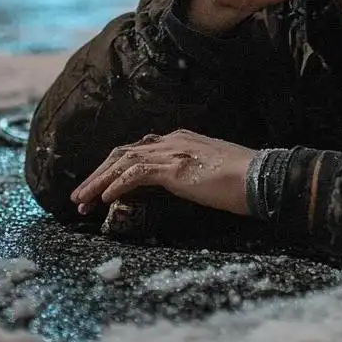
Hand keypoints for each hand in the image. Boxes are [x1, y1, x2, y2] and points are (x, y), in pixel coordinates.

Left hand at [70, 129, 255, 218]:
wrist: (263, 178)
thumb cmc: (241, 180)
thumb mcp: (205, 172)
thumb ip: (184, 173)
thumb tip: (168, 186)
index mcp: (178, 139)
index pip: (134, 151)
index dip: (111, 169)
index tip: (97, 188)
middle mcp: (171, 141)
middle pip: (121, 154)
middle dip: (97, 175)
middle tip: (79, 197)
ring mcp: (172, 153)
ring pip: (122, 163)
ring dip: (98, 183)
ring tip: (81, 202)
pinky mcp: (175, 169)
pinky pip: (136, 175)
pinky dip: (117, 185)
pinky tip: (104, 200)